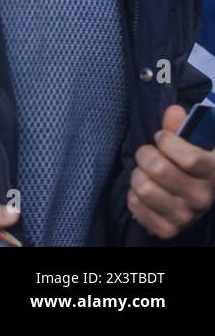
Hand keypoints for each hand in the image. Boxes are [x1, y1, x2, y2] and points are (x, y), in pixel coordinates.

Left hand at [128, 104, 214, 238]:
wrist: (192, 199)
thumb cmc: (189, 165)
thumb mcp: (191, 143)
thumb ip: (181, 126)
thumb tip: (174, 111)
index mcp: (213, 173)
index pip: (188, 158)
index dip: (166, 141)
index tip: (162, 138)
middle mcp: (202, 198)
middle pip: (159, 170)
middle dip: (145, 155)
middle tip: (148, 155)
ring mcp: (185, 216)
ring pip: (143, 187)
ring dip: (137, 175)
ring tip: (146, 174)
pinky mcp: (167, 229)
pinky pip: (135, 205)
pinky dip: (133, 195)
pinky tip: (145, 193)